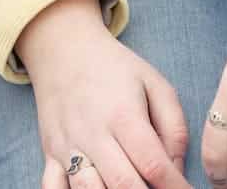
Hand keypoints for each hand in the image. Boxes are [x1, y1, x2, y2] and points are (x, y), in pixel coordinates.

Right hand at [19, 0, 188, 188]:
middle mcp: (93, 134)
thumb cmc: (116, 68)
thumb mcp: (156, 84)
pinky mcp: (49, 154)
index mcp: (124, 115)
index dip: (173, 185)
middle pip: (121, 183)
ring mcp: (66, 147)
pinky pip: (52, 187)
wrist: (65, 51)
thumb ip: (173, 127)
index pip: (152, 163)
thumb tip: (177, 169)